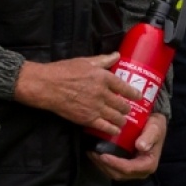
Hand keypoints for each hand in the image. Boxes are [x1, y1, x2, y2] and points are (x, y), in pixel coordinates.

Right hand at [15, 54, 136, 134]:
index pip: (125, 88)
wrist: (46, 86)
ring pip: (116, 117)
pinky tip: (115, 130)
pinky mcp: (87, 119)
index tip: (139, 96)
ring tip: (123, 120)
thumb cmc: (63, 71)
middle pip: (122, 105)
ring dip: (122, 120)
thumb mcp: (85, 61)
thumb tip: (117, 55)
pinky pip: (105, 127)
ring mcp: (95, 107)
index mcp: (103, 77)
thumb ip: (103, 60)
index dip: (134, 94)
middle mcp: (102, 93)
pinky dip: (112, 130)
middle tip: (128, 110)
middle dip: (127, 109)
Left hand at [88, 113, 165, 181]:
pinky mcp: (126, 166)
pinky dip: (102, 163)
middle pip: (119, 174)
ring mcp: (133, 170)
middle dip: (104, 165)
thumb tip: (140, 146)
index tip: (103, 155)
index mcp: (149, 164)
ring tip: (91, 153)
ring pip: (114, 173)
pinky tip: (94, 154)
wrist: (155, 125)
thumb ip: (150, 136)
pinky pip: (112, 169)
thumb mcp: (156, 127)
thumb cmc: (155, 125)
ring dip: (101, 165)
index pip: (129, 169)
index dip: (115, 164)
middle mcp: (140, 171)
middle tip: (93, 153)